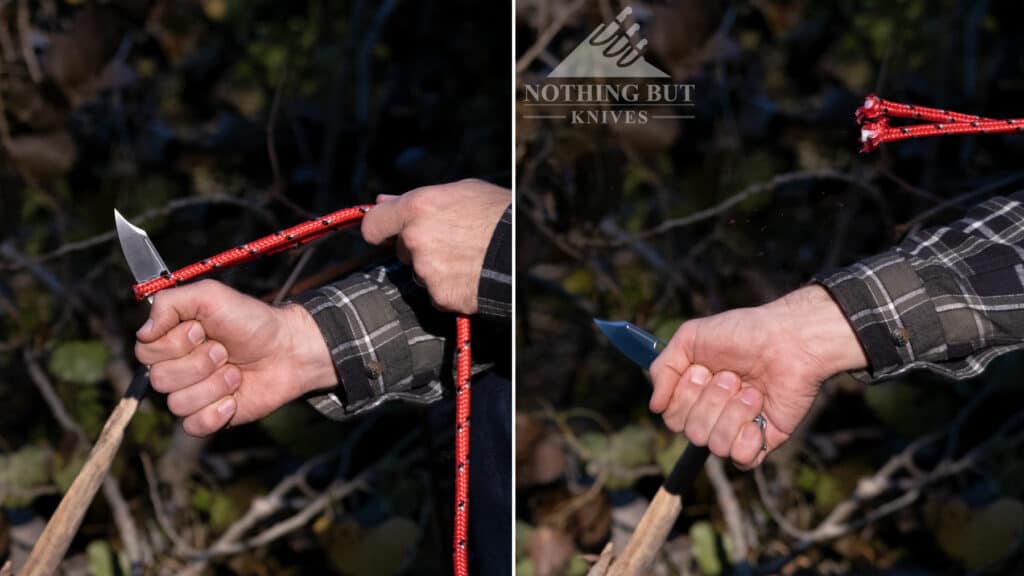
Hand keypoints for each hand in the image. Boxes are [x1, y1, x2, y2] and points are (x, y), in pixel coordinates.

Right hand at [134, 280, 335, 436]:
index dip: (175, 343)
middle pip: (160, 379)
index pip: (145, 351)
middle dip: (200, 363)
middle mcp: (177, 368)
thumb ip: (170, 303)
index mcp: (171, 340)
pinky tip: (234, 398)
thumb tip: (142, 332)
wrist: (288, 350)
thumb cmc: (251, 321)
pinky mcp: (209, 416)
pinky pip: (193, 425)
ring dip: (214, 385)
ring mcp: (192, 393)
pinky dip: (216, 412)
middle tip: (224, 351)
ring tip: (235, 372)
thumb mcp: (210, 295)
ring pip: (177, 403)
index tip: (202, 330)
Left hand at [361, 178, 510, 314]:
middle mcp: (415, 239)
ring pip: (420, 274)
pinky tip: (470, 277)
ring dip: (436, 270)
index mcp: (417, 208)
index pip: (372, 225)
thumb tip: (381, 202)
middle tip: (451, 243)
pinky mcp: (441, 296)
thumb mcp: (461, 192)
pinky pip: (437, 295)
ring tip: (467, 259)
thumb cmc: (498, 213)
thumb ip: (417, 199)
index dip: (380, 230)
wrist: (525, 249)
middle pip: (402, 251)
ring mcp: (426, 270)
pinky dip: (450, 289)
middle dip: (418, 249)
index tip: (387, 234)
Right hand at [648, 285, 867, 467]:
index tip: (702, 371)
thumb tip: (655, 408)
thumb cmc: (742, 333)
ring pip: (715, 444)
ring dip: (733, 413)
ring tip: (752, 391)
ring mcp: (739, 430)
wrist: (790, 340)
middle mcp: (714, 414)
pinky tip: (760, 413)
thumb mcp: (688, 338)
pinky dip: (748, 437)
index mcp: (696, 394)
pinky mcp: (764, 441)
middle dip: (711, 401)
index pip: (672, 418)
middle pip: (692, 433)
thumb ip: (662, 368)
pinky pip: (742, 459)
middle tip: (733, 376)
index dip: (684, 397)